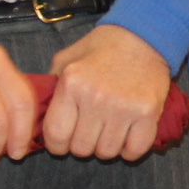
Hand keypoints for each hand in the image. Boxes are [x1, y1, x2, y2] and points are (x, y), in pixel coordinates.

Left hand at [43, 24, 169, 160]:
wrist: (143, 36)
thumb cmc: (102, 48)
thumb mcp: (67, 59)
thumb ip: (51, 88)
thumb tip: (40, 118)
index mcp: (72, 84)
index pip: (56, 135)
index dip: (57, 145)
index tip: (63, 142)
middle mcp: (96, 97)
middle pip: (82, 148)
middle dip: (82, 144)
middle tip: (89, 131)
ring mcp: (124, 107)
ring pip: (107, 152)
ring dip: (105, 146)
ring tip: (108, 130)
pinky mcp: (148, 113)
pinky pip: (134, 150)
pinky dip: (129, 149)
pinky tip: (127, 136)